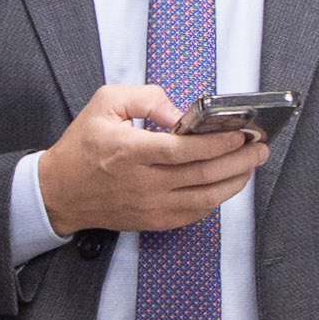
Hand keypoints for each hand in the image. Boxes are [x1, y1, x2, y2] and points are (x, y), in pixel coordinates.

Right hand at [38, 82, 265, 238]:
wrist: (59, 192)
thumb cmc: (82, 147)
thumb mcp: (105, 103)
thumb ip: (146, 98)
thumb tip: (181, 113)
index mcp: (131, 152)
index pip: (185, 150)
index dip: (219, 142)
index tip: (241, 132)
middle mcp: (144, 183)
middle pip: (204, 174)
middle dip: (239, 160)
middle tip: (259, 147)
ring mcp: (151, 206)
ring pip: (206, 198)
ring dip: (235, 181)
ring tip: (251, 164)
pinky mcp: (155, 221)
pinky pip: (195, 213)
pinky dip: (216, 199)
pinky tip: (227, 184)